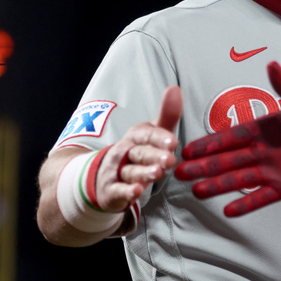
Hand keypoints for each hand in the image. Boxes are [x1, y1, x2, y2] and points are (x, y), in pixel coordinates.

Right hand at [94, 85, 181, 211]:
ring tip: (158, 173)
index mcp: (136, 136)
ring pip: (130, 171)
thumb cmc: (138, 151)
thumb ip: (167, 115)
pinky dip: (127, 192)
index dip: (160, 138)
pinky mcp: (111, 190)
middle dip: (154, 156)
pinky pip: (118, 190)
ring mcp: (116, 171)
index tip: (173, 142)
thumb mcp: (153, 133)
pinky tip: (136, 192)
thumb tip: (175, 88)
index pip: (147, 134)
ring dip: (143, 173)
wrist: (105, 176)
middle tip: (170, 159)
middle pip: (139, 153)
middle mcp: (124, 151)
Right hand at [175, 61, 280, 215]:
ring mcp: (274, 170)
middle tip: (179, 172)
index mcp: (267, 129)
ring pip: (239, 178)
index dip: (210, 142)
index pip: (233, 136)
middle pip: (229, 159)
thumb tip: (271, 64)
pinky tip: (227, 210)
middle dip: (205, 165)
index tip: (189, 148)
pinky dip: (245, 203)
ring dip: (218, 184)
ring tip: (196, 191)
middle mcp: (265, 151)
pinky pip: (261, 197)